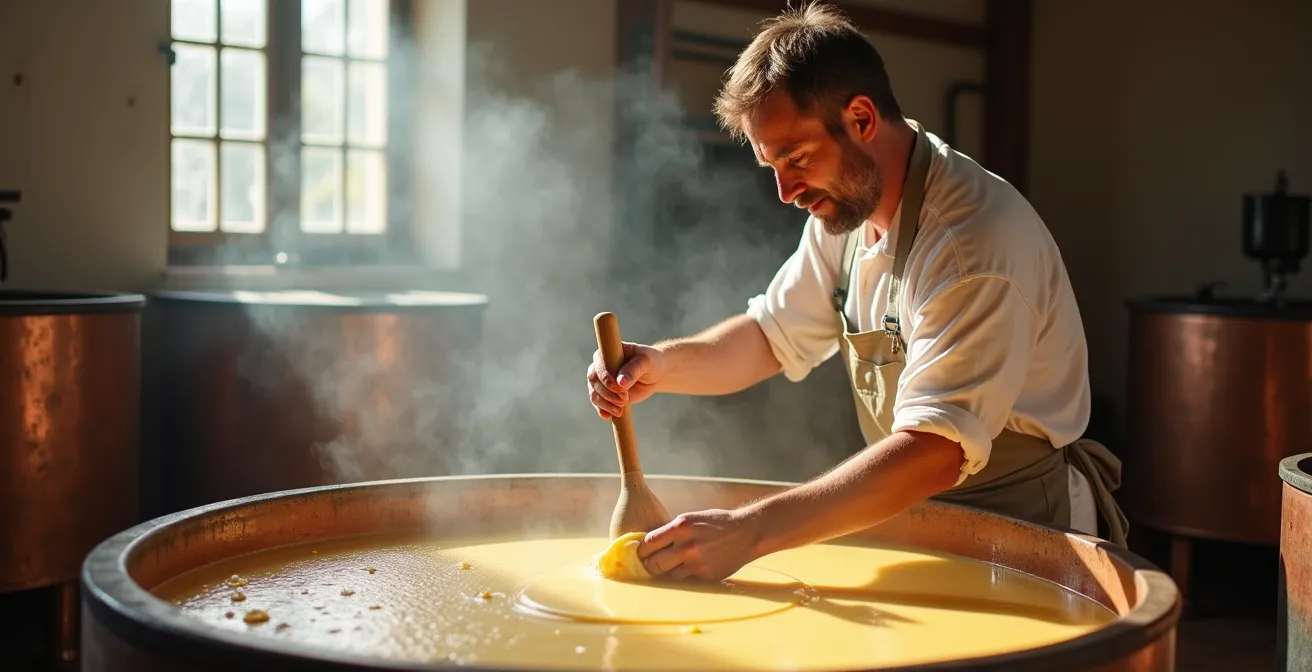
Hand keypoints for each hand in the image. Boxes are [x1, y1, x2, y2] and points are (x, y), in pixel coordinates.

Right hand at [586, 341, 665, 419]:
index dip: (606, 378)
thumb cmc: (650, 362)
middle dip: (608, 393)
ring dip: (606, 404)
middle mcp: (600, 367)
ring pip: (595, 395)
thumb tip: (620, 383)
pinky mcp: (606, 395)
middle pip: (594, 382)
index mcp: (607, 353)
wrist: (655, 375)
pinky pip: (599, 404)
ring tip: (620, 410)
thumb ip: (633, 371)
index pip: (599, 366)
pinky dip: (603, 411)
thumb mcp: (645, 363)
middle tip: (624, 399)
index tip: (618, 387)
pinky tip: (609, 416)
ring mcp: (601, 382)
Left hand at [637, 509, 763, 581]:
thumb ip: (671, 531)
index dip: (642, 550)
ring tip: (678, 562)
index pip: (648, 544)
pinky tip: (695, 564)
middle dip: (651, 565)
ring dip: (670, 570)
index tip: (643, 553)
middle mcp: (686, 546)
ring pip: (669, 575)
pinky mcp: (706, 575)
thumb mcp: (691, 519)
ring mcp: (696, 563)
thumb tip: (649, 544)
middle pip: (654, 565)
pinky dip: (687, 573)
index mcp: (680, 527)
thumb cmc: (717, 523)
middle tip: (654, 563)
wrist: (747, 533)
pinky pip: (686, 578)